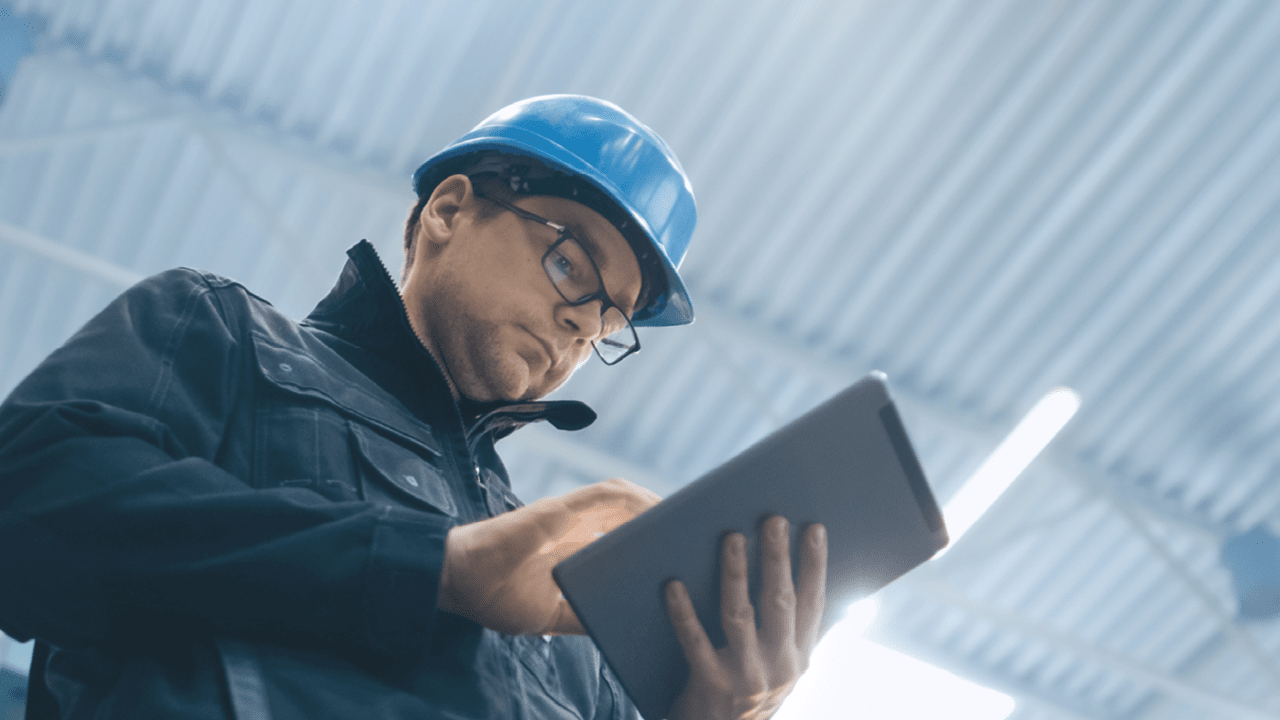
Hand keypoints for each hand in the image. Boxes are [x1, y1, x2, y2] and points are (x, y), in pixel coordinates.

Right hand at [437, 477, 660, 634]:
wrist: (461, 582)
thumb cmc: (497, 597)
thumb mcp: (551, 615)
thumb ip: (581, 615)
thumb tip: (616, 623)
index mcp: (572, 549)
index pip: (619, 534)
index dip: (648, 534)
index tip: (677, 546)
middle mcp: (574, 528)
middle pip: (627, 514)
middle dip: (659, 519)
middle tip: (692, 530)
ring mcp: (567, 515)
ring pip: (621, 498)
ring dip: (652, 504)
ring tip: (682, 517)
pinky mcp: (558, 509)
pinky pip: (603, 495)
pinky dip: (631, 498)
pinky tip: (654, 507)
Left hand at [665, 517, 827, 719]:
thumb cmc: (749, 694)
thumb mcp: (782, 669)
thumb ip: (792, 631)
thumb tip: (800, 575)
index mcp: (800, 657)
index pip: (813, 603)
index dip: (815, 564)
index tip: (813, 527)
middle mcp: (779, 667)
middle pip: (779, 602)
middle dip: (777, 558)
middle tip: (772, 519)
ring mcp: (745, 677)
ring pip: (740, 616)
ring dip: (735, 574)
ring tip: (731, 538)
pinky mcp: (710, 685)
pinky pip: (693, 642)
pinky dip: (683, 612)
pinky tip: (673, 584)